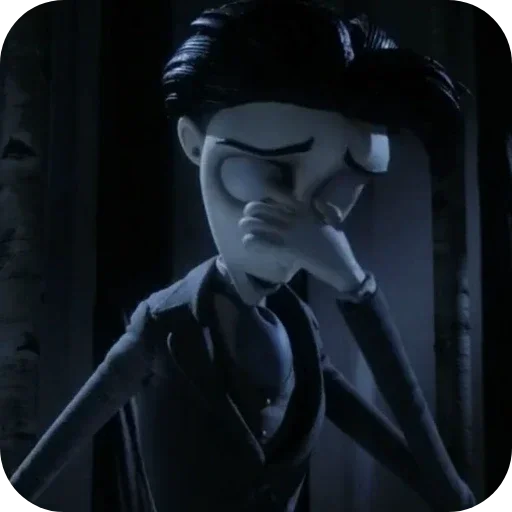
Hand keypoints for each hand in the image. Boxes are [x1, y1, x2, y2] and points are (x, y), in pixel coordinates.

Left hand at [239, 192, 365, 292]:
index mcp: (306, 211)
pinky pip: (264, 244)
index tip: (261, 193)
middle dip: (251, 210)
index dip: (268, 192)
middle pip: (263, 208)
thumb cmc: (338, 246)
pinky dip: (253, 242)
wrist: (343, 267)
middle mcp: (295, 219)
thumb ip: (324, 210)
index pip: (281, 195)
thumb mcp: (333, 222)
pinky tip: (248, 242)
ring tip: (244, 228)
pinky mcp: (288, 251)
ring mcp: (291, 235)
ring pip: (258, 224)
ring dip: (248, 225)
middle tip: (248, 216)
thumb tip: (316, 200)